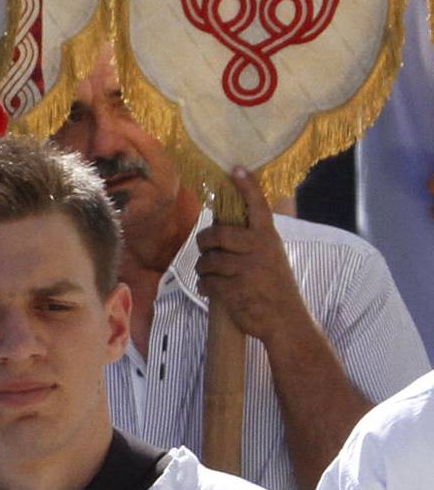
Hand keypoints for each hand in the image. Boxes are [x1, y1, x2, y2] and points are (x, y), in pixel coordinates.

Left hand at [195, 170, 309, 345]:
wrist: (285, 321)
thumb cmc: (275, 286)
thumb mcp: (271, 257)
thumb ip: (253, 240)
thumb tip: (223, 222)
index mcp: (268, 238)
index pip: (258, 206)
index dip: (246, 187)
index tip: (236, 168)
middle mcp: (258, 249)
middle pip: (216, 235)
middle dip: (204, 242)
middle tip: (205, 248)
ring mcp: (246, 270)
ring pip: (207, 260)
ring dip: (204, 268)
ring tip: (212, 273)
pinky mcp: (233, 290)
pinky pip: (206, 282)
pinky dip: (206, 286)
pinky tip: (214, 290)